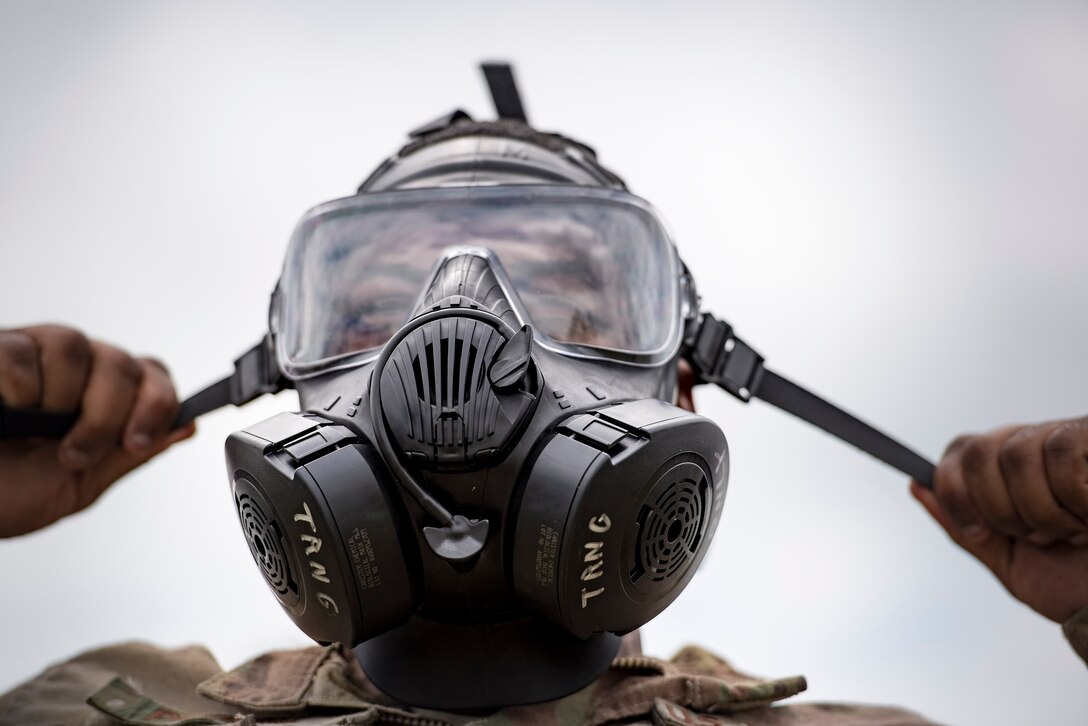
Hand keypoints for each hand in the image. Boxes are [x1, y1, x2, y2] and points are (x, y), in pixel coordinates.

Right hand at [0, 325, 194, 536]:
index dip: (156, 402)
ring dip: (60, 401)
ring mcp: (29, 352)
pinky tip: (5, 411)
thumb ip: (130, 453)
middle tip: (74, 453)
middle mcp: (70, 368)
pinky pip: (20, 353)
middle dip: (107, 415)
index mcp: (98, 396)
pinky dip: (19, 390)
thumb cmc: (5, 493)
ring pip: (75, 346)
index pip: (150, 374)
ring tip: (33, 433)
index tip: (137, 440)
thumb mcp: (79, 483)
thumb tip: (185, 427)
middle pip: (120, 361)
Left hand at [911, 418, 1087, 622]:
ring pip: (1014, 454)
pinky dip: (1076, 499)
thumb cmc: (1075, 584)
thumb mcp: (1010, 560)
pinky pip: (1062, 453)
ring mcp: (1069, 438)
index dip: (955, 490)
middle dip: (998, 509)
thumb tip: (917, 486)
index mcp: (1009, 471)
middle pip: (975, 450)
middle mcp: (1036, 444)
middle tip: (1038, 537)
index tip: (979, 531)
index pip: (959, 450)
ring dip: (1042, 512)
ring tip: (1074, 532)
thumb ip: (963, 528)